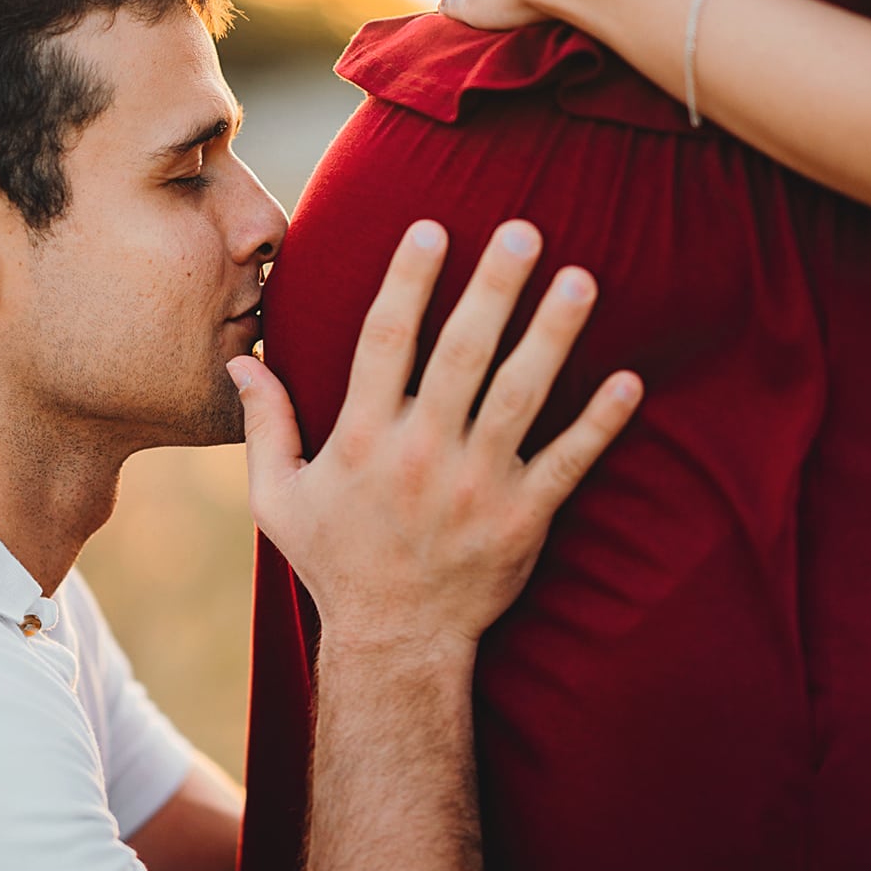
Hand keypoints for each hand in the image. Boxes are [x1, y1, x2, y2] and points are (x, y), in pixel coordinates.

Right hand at [228, 218, 640, 659]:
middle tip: (525, 230)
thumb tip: (240, 361)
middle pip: (462, 355)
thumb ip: (266, 425)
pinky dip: (601, 424)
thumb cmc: (336, 563)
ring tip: (581, 280)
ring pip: (521, 397)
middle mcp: (423, 454)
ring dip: (553, 336)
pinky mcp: (524, 519)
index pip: (385, 342)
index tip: (432, 228)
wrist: (396, 643)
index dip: (409, 282)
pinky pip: (569, 463)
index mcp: (364, 440)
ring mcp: (478, 486)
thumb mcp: (279, 499)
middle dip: (494, 289)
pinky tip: (630, 381)